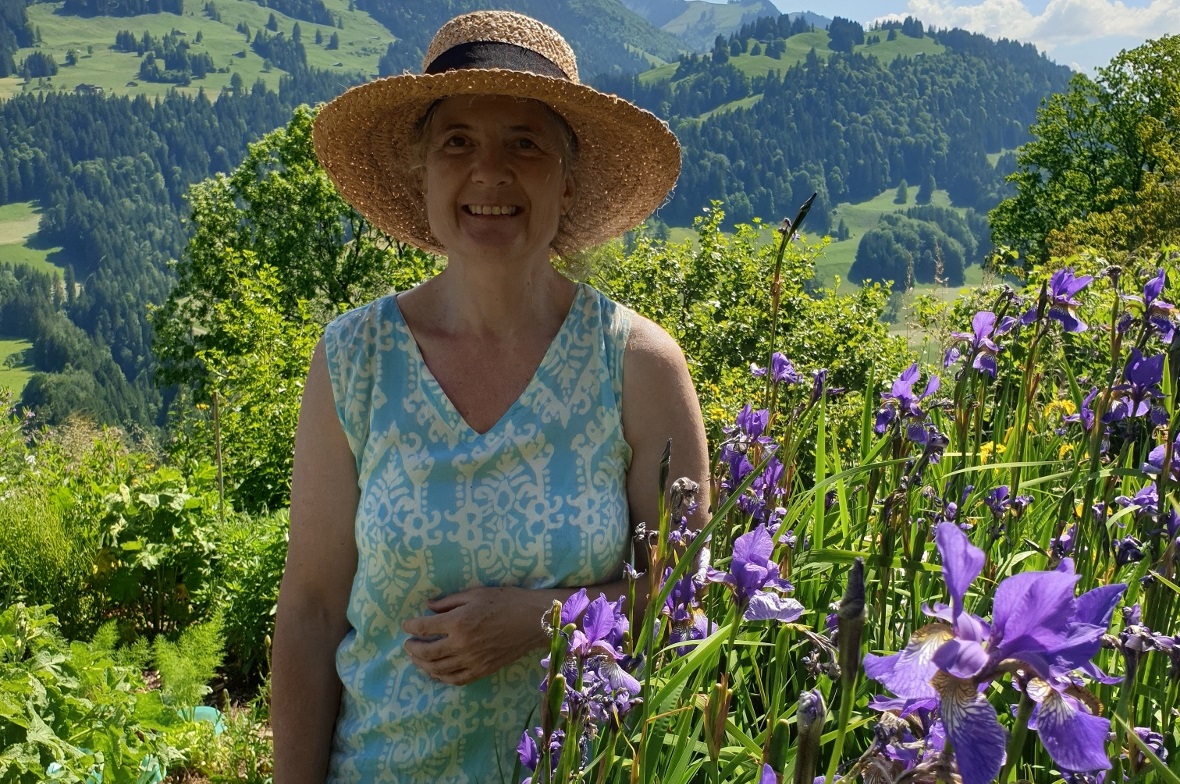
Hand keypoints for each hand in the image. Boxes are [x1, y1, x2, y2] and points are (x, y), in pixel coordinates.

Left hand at [401, 586, 553, 685]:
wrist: (532, 620)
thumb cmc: (505, 601)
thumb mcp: (474, 594)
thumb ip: (448, 601)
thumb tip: (428, 606)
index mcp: (458, 622)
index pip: (424, 627)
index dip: (411, 626)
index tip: (406, 624)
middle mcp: (461, 644)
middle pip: (426, 652)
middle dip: (412, 648)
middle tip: (407, 643)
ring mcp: (471, 660)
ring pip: (437, 669)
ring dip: (422, 664)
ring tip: (416, 657)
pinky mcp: (481, 670)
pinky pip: (455, 679)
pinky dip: (441, 677)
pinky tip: (435, 672)